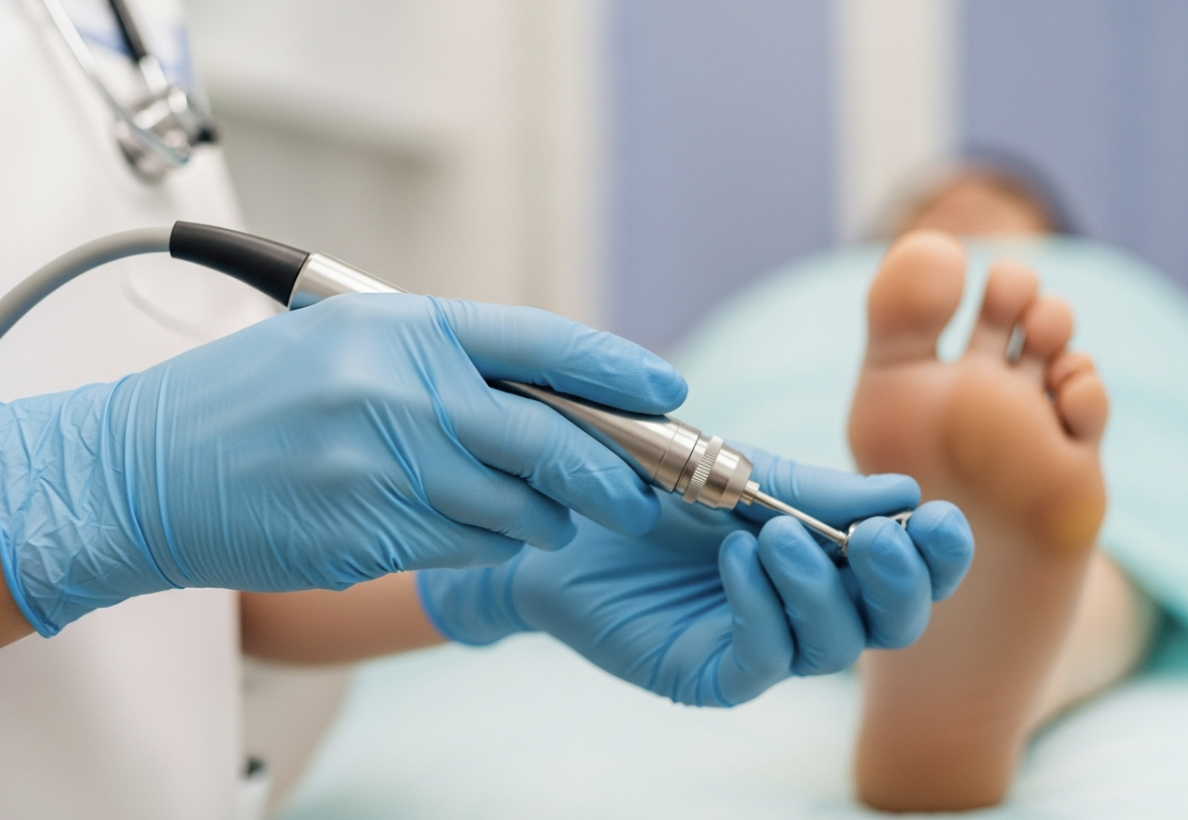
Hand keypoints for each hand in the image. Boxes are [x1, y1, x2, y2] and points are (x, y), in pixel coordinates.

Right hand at [0, 294, 685, 635]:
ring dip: (543, 519)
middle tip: (638, 492)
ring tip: (531, 511)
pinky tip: (464, 529)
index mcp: (401, 328)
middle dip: (613, 474)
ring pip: (520, 510)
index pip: (539, 343)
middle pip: (552, 440)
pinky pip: (471, 549)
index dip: (616, 370)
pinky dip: (488, 545)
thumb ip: (443, 360)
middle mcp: (401, 393)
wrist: (146, 468)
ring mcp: (386, 469)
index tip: (666, 390)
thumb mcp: (347, 343)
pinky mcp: (372, 535)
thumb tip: (550, 390)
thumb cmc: (250, 400)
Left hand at [418, 446, 972, 705]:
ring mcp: (763, 644)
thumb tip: (905, 492)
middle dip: (896, 581)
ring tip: (777, 534)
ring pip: (834, 644)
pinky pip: (764, 659)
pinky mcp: (714, 673)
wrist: (563, 514)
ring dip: (819, 586)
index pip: (906, 569)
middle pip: (890, 621)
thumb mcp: (740, 473)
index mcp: (828, 553)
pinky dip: (761, 608)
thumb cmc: (655, 489)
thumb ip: (816, 489)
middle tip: (878, 535)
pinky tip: (737, 560)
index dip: (935, 553)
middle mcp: (807, 607)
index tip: (937, 518)